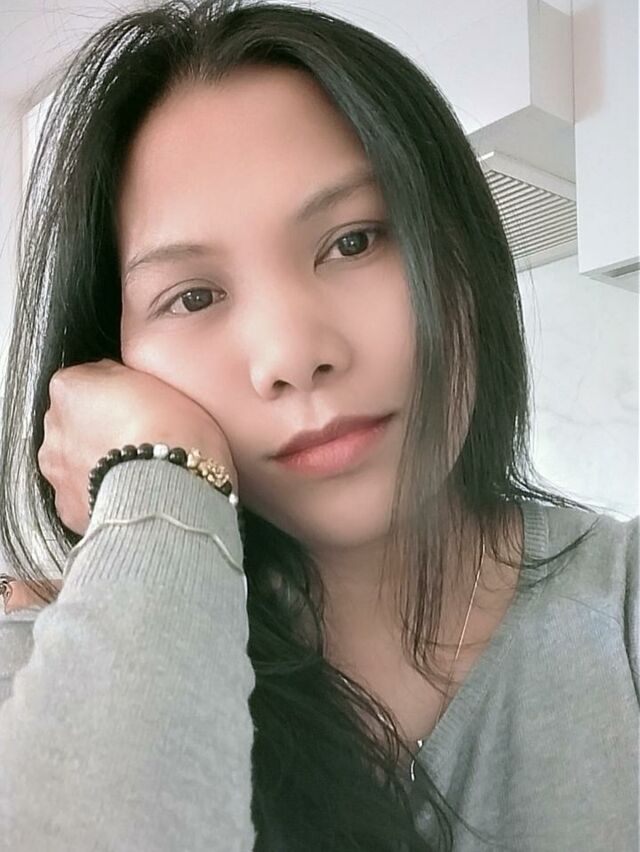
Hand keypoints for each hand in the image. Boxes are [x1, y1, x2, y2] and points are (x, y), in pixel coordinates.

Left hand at [37, 358, 237, 536]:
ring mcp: (58, 469)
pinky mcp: (69, 505)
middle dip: (101, 426)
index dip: (116, 389)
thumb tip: (120, 378)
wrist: (171, 488)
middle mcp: (55, 426)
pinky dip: (100, 491)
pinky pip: (82, 493)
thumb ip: (126, 373)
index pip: (85, 378)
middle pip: (75, 419)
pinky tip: (129, 490)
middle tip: (140, 434)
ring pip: (74, 457)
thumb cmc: (172, 432)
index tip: (137, 400)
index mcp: (70, 387)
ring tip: (137, 466)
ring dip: (97, 459)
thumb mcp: (159, 377)